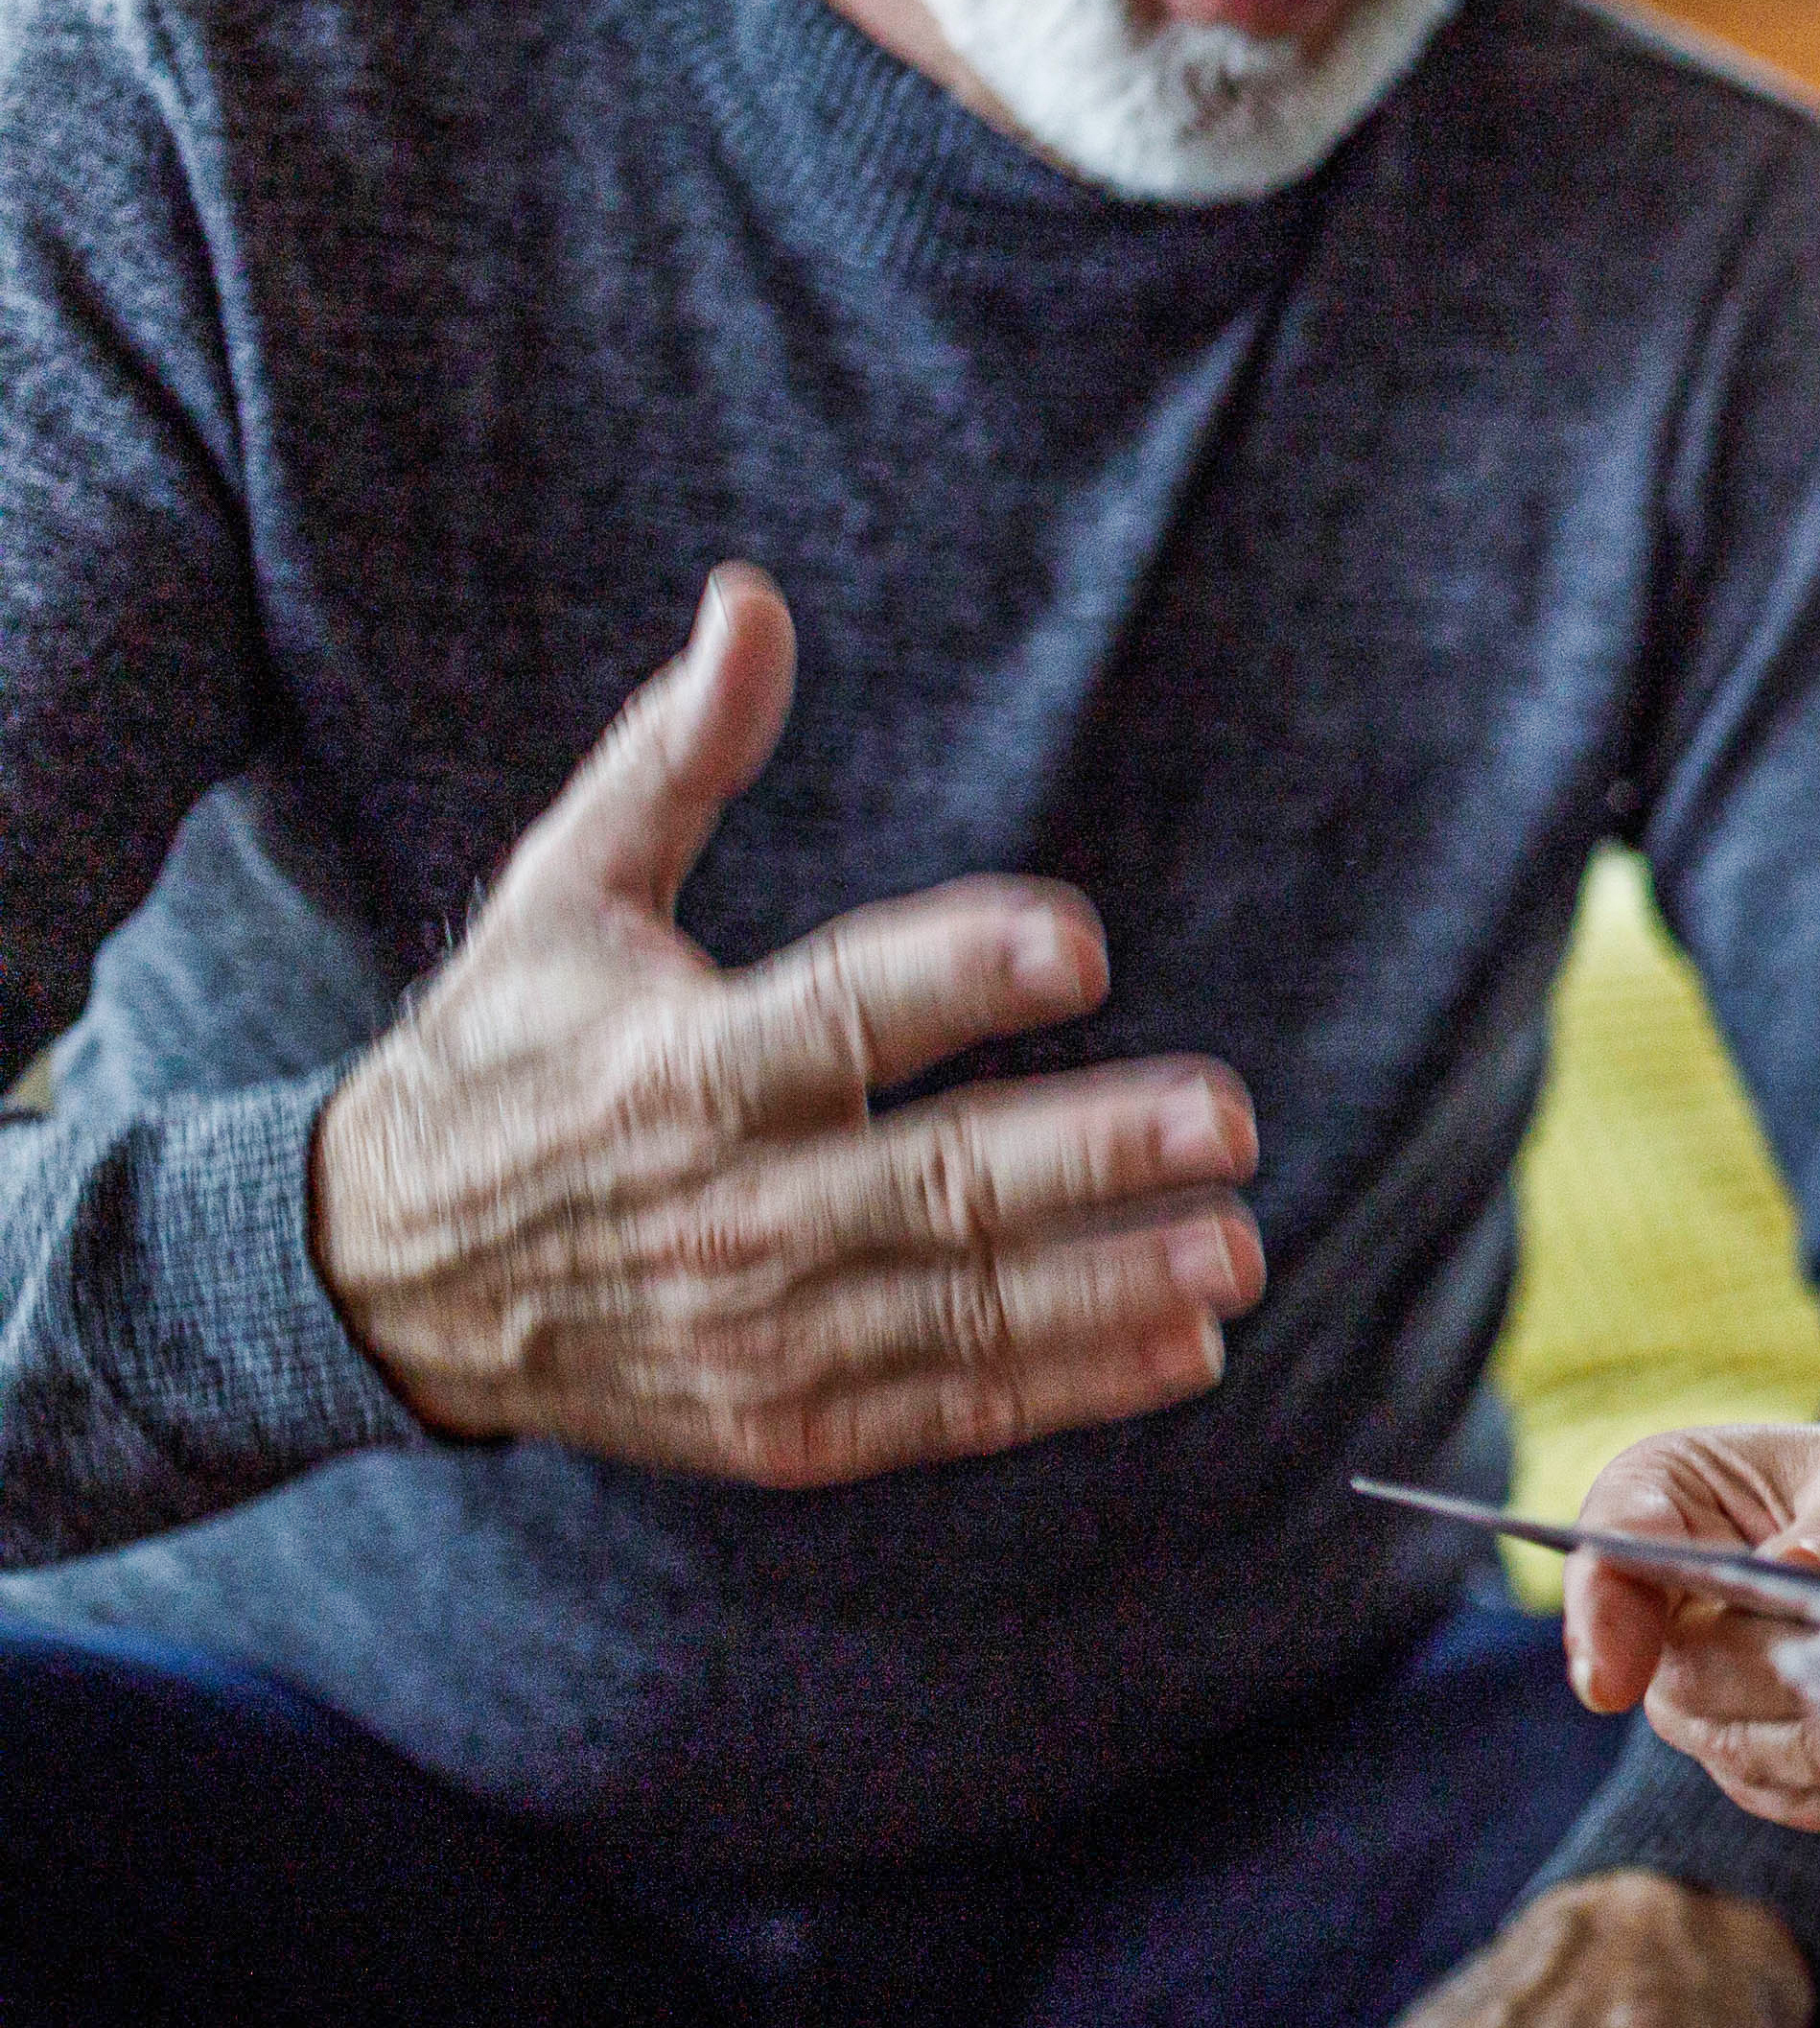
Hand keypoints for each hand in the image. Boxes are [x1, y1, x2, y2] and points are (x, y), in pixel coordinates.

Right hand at [312, 568, 1266, 1487]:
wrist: (378, 1279)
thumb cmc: (504, 1055)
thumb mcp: (562, 895)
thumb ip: (675, 758)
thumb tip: (752, 603)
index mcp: (674, 1067)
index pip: (837, 1017)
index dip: (960, 977)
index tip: (1083, 944)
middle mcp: (719, 1209)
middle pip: (928, 1182)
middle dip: (1087, 1155)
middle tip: (1229, 1120)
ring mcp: (750, 1331)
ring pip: (957, 1310)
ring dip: (1107, 1285)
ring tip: (1234, 1252)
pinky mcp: (780, 1424)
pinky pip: (945, 1406)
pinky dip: (1067, 1385)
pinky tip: (1183, 1347)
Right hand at [1565, 1391, 1819, 1833]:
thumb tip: (1795, 1576)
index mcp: (1681, 1494)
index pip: (1611, 1551)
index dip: (1599, 1618)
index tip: (1613, 1684)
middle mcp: (1684, 1596)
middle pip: (1681, 1681)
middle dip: (1778, 1700)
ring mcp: (1731, 1680)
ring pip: (1736, 1754)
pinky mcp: (1788, 1742)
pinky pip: (1795, 1797)